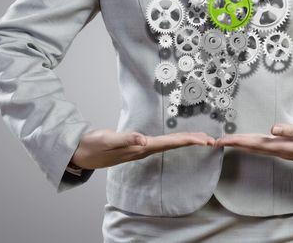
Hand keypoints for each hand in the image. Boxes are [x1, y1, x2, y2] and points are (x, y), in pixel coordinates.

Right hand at [71, 128, 215, 169]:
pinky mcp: (136, 145)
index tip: (204, 140)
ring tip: (201, 140)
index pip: (169, 144)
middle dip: (193, 142)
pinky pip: (160, 143)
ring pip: (168, 145)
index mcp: (140, 148)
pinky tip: (177, 140)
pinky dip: (173, 140)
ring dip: (185, 141)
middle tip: (212, 140)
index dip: (187, 141)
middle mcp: (143, 149)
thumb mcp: (107, 141)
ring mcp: (140, 148)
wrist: (81, 153)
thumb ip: (124, 140)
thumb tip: (142, 140)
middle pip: (173, 145)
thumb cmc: (92, 146)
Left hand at [214, 123, 292, 170]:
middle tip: (215, 141)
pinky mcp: (288, 148)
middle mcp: (281, 151)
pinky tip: (248, 142)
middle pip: (253, 146)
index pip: (256, 144)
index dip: (238, 142)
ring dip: (242, 144)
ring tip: (226, 141)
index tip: (222, 140)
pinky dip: (253, 143)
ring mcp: (284, 150)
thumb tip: (272, 129)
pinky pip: (265, 146)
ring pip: (258, 147)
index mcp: (285, 147)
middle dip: (234, 143)